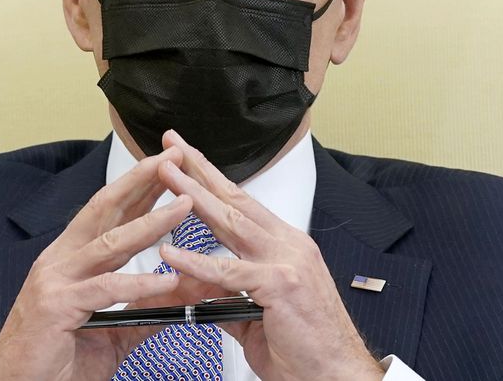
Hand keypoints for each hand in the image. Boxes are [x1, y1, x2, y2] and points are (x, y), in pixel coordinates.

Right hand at [0, 146, 192, 380]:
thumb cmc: (56, 360)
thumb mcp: (111, 331)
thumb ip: (144, 310)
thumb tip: (181, 296)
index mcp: (71, 259)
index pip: (110, 212)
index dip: (139, 187)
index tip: (168, 168)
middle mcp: (61, 260)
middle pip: (106, 210)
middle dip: (142, 182)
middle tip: (174, 161)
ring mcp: (56, 280)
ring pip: (110, 242)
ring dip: (151, 222)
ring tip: (184, 206)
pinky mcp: (56, 306)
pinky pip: (105, 288)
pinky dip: (138, 282)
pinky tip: (166, 280)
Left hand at [157, 130, 384, 380]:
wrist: (337, 375)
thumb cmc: (304, 347)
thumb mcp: (257, 316)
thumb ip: (225, 298)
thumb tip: (195, 291)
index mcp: (284, 246)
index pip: (240, 204)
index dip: (211, 180)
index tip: (186, 160)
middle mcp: (288, 245)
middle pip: (234, 199)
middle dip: (199, 169)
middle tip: (172, 145)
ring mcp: (287, 261)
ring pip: (231, 221)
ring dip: (193, 195)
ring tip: (166, 174)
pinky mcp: (281, 284)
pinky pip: (229, 272)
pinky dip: (197, 263)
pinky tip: (170, 253)